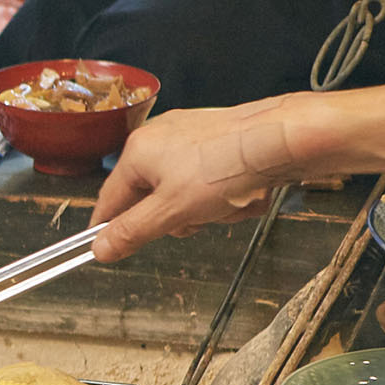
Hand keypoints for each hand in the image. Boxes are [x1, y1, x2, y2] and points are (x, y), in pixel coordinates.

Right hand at [90, 99, 292, 261]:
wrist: (285, 139)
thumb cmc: (229, 167)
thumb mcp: (173, 212)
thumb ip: (133, 232)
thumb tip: (99, 249)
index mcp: (138, 152)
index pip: (110, 200)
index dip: (110, 228)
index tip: (109, 249)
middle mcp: (159, 138)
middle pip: (152, 198)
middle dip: (178, 217)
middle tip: (199, 221)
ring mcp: (190, 136)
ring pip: (184, 191)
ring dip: (207, 208)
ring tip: (231, 204)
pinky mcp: (219, 138)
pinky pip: (210, 178)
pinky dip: (225, 193)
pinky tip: (245, 192)